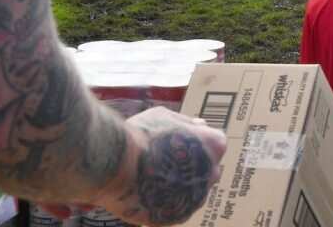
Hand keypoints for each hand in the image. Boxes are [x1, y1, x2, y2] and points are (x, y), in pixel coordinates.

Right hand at [97, 108, 226, 225]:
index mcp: (213, 146)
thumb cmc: (142, 136)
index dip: (196, 142)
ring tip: (152, 177)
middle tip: (165, 160)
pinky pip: (175, 208)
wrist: (117, 165)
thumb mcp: (165, 116)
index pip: (214, 143)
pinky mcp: (177, 216)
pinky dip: (165, 202)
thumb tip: (198, 126)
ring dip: (179, 185)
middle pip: (206, 170)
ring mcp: (195, 198)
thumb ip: (186, 123)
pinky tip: (147, 192)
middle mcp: (210, 174)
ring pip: (192, 191)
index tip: (180, 142)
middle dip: (192, 166)